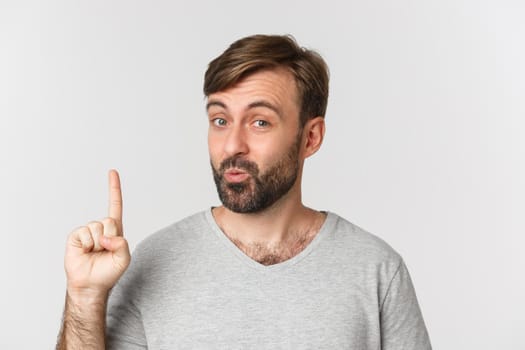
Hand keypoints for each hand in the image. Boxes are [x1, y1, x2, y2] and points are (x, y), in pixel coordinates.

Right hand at [64, 169, 130, 298]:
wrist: (90, 285)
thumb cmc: (108, 273)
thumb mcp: (123, 259)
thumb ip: (122, 245)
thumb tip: (107, 237)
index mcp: (115, 231)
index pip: (115, 205)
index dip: (114, 188)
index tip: (112, 172)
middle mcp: (101, 228)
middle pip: (109, 221)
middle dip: (111, 237)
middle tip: (105, 251)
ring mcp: (88, 231)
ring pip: (97, 228)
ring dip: (98, 244)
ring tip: (95, 254)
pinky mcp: (76, 237)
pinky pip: (84, 234)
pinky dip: (86, 245)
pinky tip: (85, 253)